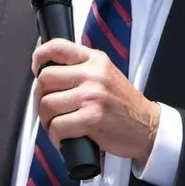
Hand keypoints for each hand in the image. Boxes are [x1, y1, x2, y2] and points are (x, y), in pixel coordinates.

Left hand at [32, 39, 160, 166]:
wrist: (147, 127)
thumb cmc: (122, 105)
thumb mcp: (105, 74)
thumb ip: (80, 68)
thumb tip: (45, 69)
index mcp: (95, 59)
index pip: (56, 47)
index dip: (39, 58)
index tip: (37, 71)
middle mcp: (93, 74)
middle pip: (45, 79)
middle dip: (40, 98)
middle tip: (49, 109)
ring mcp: (92, 96)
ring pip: (47, 104)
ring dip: (47, 120)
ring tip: (57, 126)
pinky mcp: (92, 118)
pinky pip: (58, 126)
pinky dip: (56, 136)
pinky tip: (66, 138)